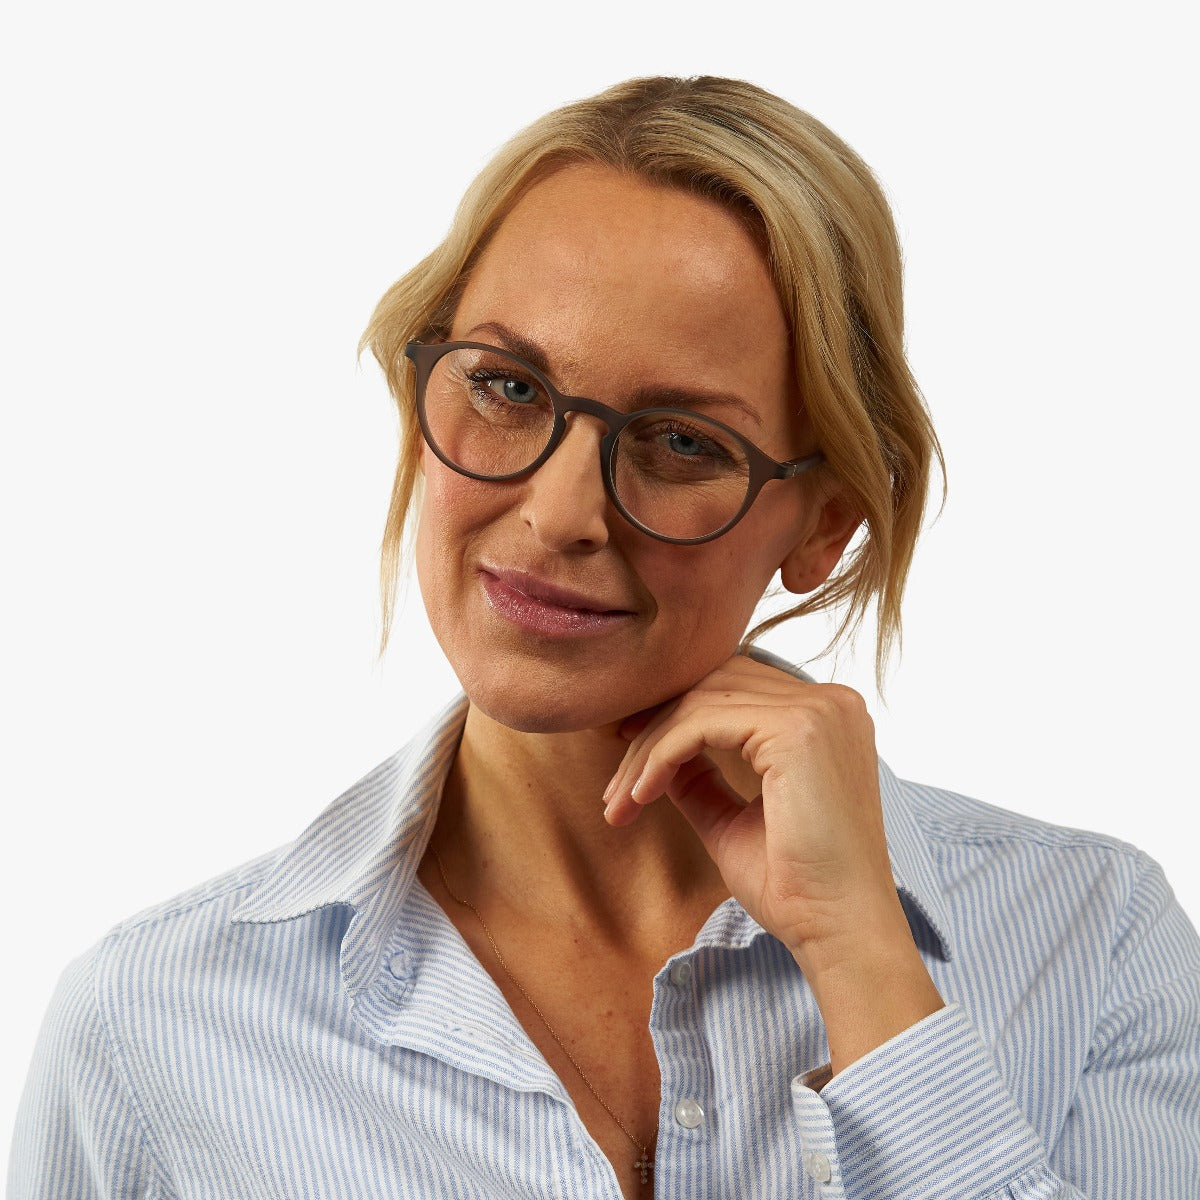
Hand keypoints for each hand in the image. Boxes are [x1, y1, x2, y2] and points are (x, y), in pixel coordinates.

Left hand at [602, 655, 942, 1072]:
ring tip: (620, 798)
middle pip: (713, 684)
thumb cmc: (797, 888)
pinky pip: (700, 724)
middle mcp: (829, 701)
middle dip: (653, 727)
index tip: (629, 757)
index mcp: (826, 717)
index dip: (675, 715)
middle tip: (615, 780)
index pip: (734, 688)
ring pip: (700, 703)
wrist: (839, 932)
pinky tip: (639, 795)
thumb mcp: (734, 820)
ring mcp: (816, 710)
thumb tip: (656, 753)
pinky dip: (660, 756)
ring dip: (648, 748)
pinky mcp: (795, 729)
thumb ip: (701, 778)